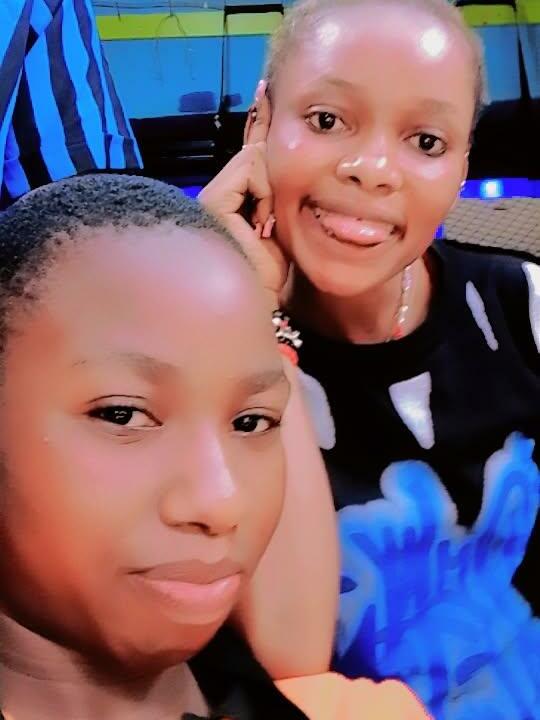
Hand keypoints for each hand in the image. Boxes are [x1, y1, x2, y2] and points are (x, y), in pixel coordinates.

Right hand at [199, 81, 288, 300]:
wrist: (259, 303)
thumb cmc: (271, 277)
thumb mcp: (282, 231)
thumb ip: (279, 196)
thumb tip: (282, 161)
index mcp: (234, 202)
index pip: (251, 155)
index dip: (259, 124)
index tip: (266, 90)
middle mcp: (219, 195)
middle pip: (256, 153)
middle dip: (275, 178)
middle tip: (272, 224)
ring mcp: (212, 197)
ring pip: (256, 158)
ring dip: (273, 192)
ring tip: (267, 230)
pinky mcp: (212, 201)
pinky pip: (251, 168)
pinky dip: (266, 193)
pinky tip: (262, 224)